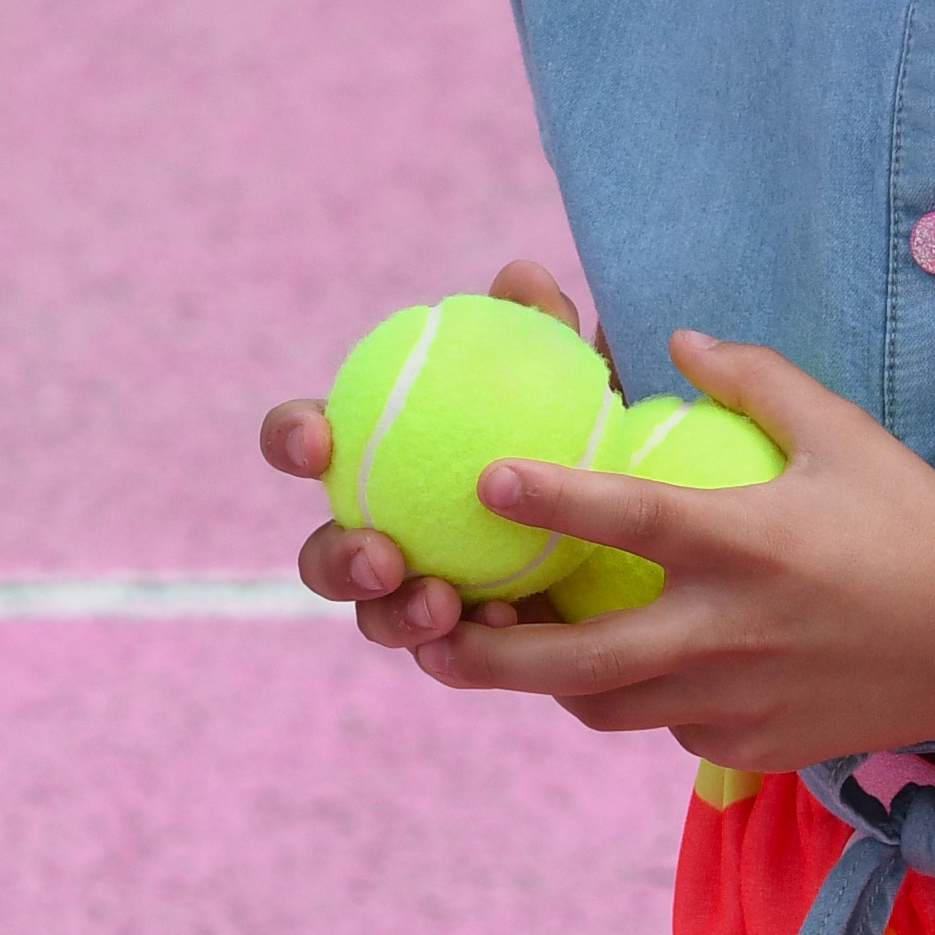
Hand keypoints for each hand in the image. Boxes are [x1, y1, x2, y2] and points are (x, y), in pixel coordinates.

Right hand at [258, 257, 586, 650]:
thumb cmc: (587, 431)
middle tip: (386, 555)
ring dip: (395, 616)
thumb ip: (542, 333)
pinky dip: (466, 643)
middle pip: (322, 555)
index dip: (293, 439)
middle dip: (338, 559)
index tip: (319, 441)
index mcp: (375, 456)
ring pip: (375, 619)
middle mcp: (380, 531)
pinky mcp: (461, 649)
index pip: (309, 441)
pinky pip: (448, 655)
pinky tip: (504, 625)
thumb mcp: (575, 378)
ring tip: (442, 606)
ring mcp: (414, 598)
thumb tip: (520, 279)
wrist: (641, 521)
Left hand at [385, 334, 934, 769]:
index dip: (551, 500)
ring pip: (606, 707)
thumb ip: (755, 381)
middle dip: (491, 656)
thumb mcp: (845, 436)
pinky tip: (630, 666)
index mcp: (749, 546)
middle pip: (579, 664)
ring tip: (507, 650)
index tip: (484, 481)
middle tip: (430, 632)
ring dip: (550, 683)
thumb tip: (674, 340)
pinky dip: (638, 697)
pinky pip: (665, 725)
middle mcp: (731, 634)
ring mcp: (738, 701)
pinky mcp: (752, 745)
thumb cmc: (917, 525)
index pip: (630, 519)